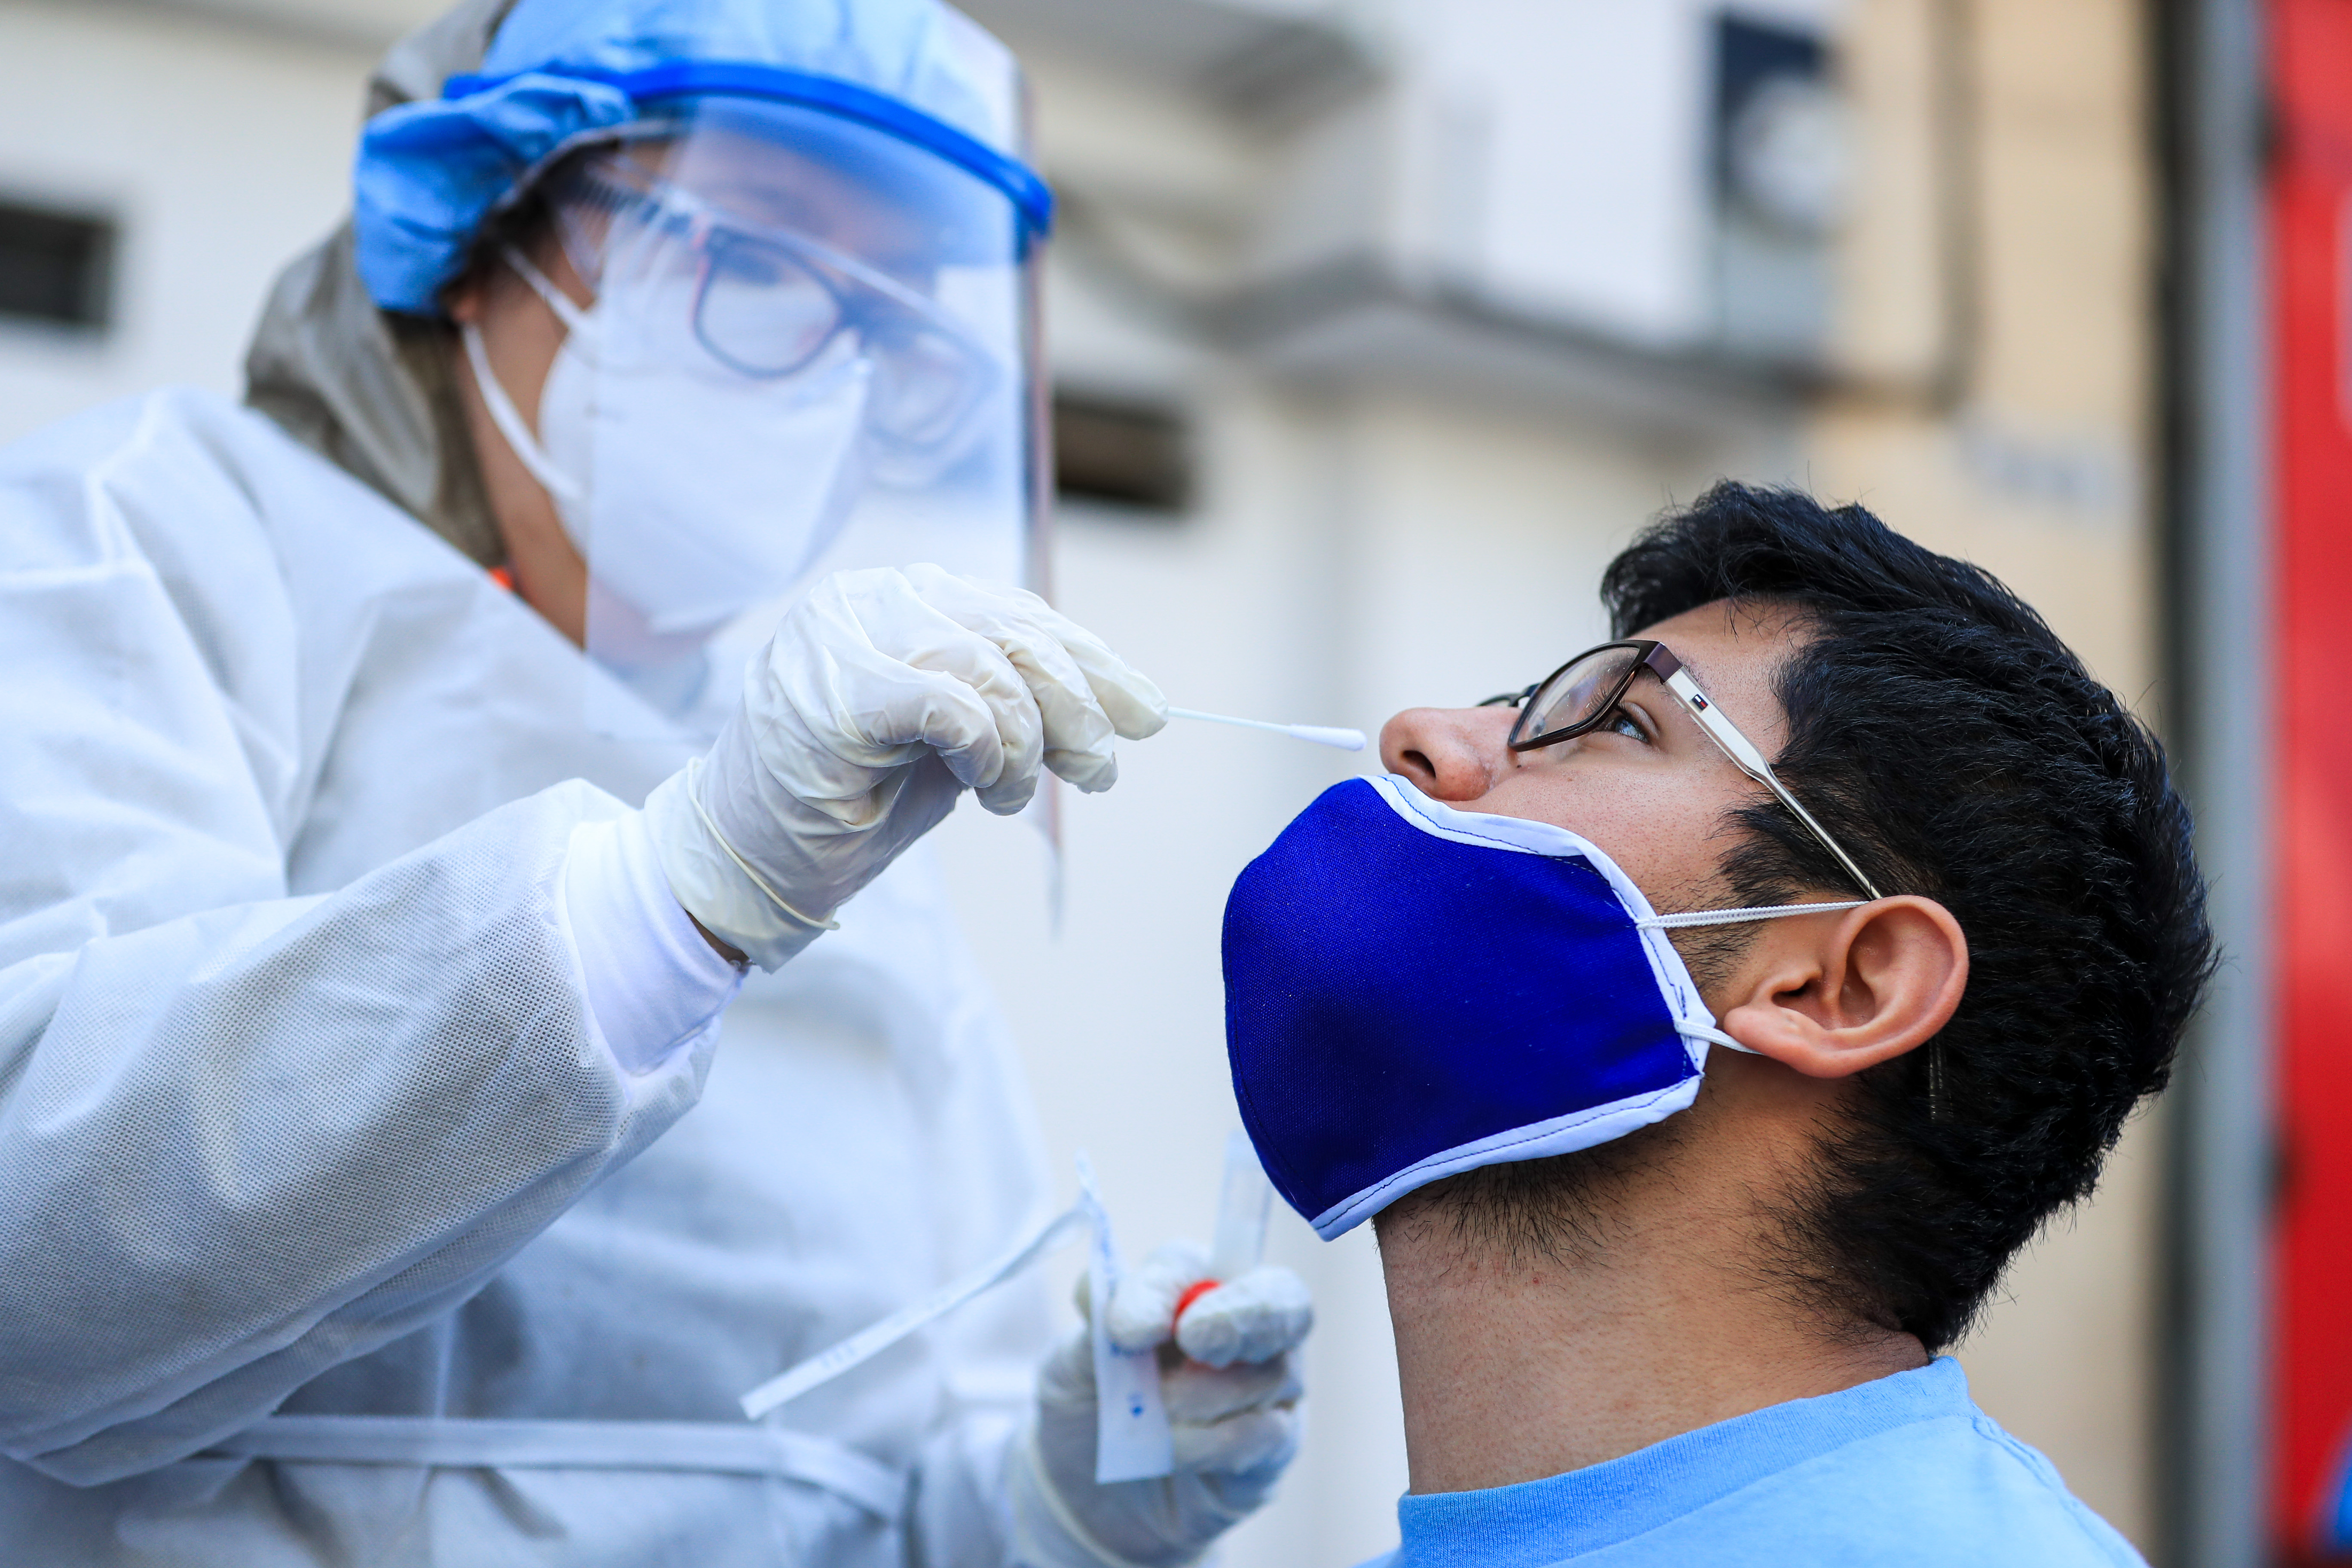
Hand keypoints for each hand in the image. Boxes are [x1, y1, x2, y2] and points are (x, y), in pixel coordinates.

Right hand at [644, 565, 1165, 967]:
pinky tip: (984, 786)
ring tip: (1014, 795)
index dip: (1091, 661)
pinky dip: (988, 749)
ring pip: (991, 665)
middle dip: (1079, 703)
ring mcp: (843, 637)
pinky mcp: (836, 691)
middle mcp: (868, 598)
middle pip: (1014, 631)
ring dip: (1029, 742)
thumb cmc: (852, 802)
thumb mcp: (957, 742)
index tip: (1144, 713)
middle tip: (1101, 769)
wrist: (750, 861)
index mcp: (899, 597)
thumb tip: (1126, 705)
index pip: (1017, 611)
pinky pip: (953, 704)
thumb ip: (1021, 706)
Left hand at [1012, 1243, 1312, 1567]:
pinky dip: (1213, 1446)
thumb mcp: (1071, 1366)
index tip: (1127, 1330)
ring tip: (1152, 1425)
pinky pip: (1267, 1433)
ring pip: (1269, 1374)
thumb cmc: (1088, 1409)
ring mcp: (1271, 1383)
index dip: (1164, 1289)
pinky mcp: (1279, 1443)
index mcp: (1189, 1287)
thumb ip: (1093, 1325)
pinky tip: (1177, 1455)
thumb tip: (1100, 1291)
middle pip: (1283, 1298)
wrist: (1089, 1497)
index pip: (1193, 1264)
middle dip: (1239, 1317)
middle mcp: (1244, 1324)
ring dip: (1200, 1402)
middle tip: (1195, 1341)